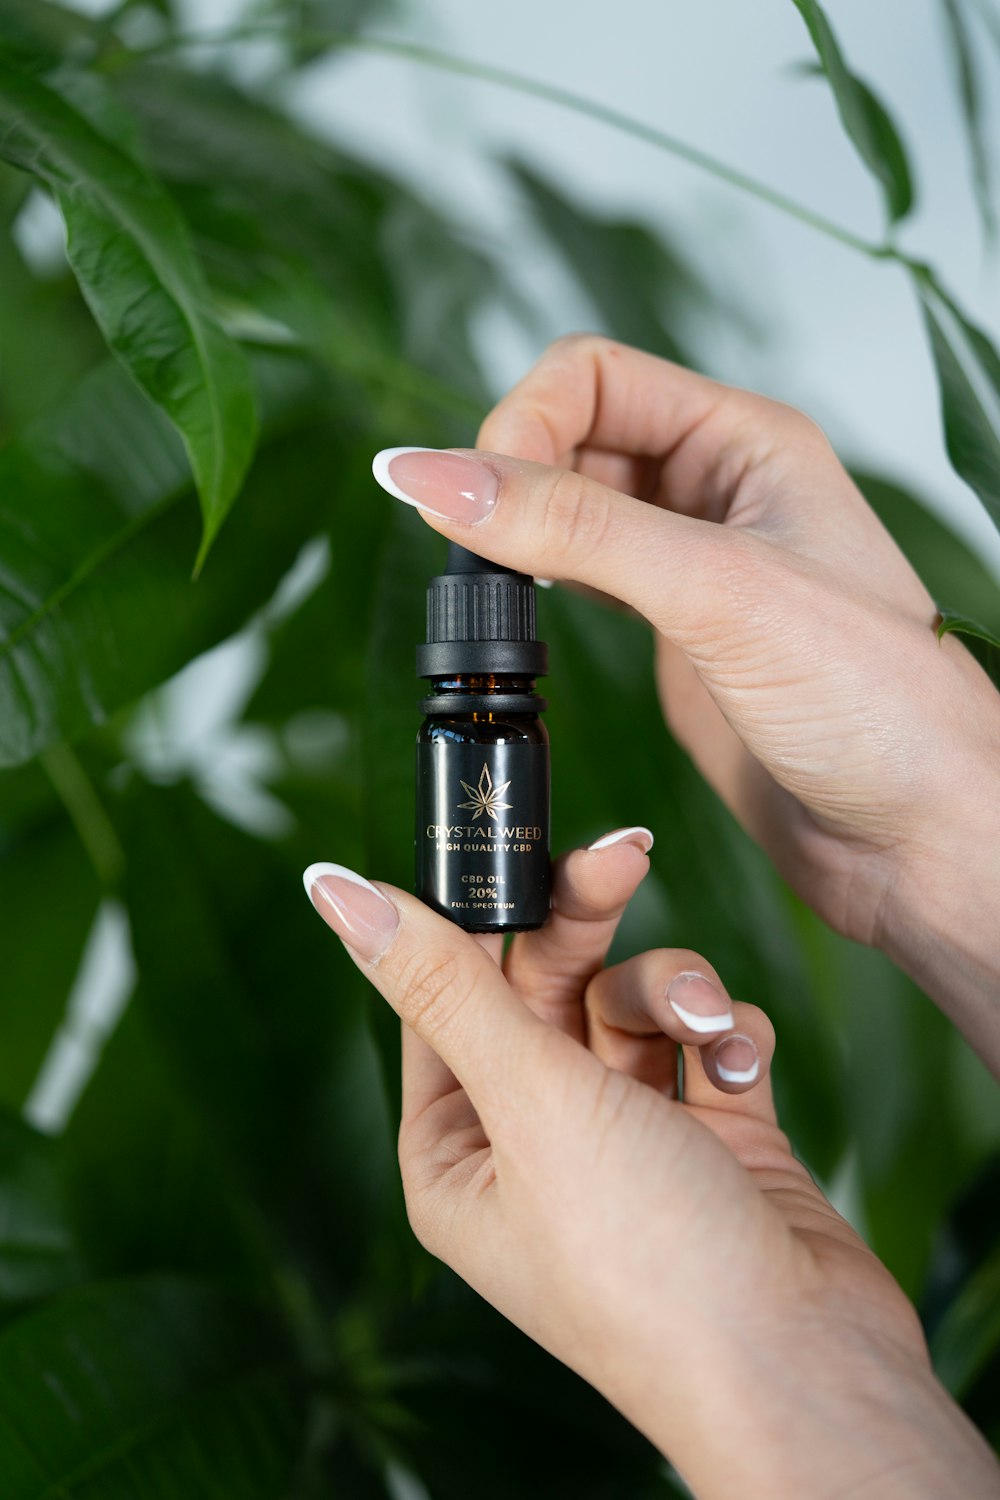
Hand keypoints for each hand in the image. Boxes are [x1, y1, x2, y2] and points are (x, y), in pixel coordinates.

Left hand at [302, 837, 998, 1498]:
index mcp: (458, 1152)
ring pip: (633, 1001)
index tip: (509, 837)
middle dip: (585, 923)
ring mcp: (628, 1137)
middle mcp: (535, 1142)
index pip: (446, 997)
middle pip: (546, 984)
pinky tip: (743, 1074)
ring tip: (703, 1028)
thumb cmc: (645, 1262)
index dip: (477, 915)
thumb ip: (442, 983)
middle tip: (620, 854)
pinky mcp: (712, 1132)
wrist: (807, 1367)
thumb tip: (332, 889)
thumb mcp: (530, 1103)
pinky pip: (706, 1038)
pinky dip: (728, 1038)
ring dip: (674, 993)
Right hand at [371, 338, 999, 1068]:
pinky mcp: (669, 635)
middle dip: (508, 476)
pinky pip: (576, 579)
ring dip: (514, 533)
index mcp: (747, 443)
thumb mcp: (720, 593)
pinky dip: (531, 587)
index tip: (477, 498)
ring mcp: (689, 566)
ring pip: (565, 509)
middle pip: (569, 434)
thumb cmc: (879, 706)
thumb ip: (575, 529)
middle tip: (473, 550)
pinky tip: (517, 619)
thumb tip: (435, 475)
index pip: (592, 378)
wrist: (918, 838)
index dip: (520, 423)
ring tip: (485, 586)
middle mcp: (715, 492)